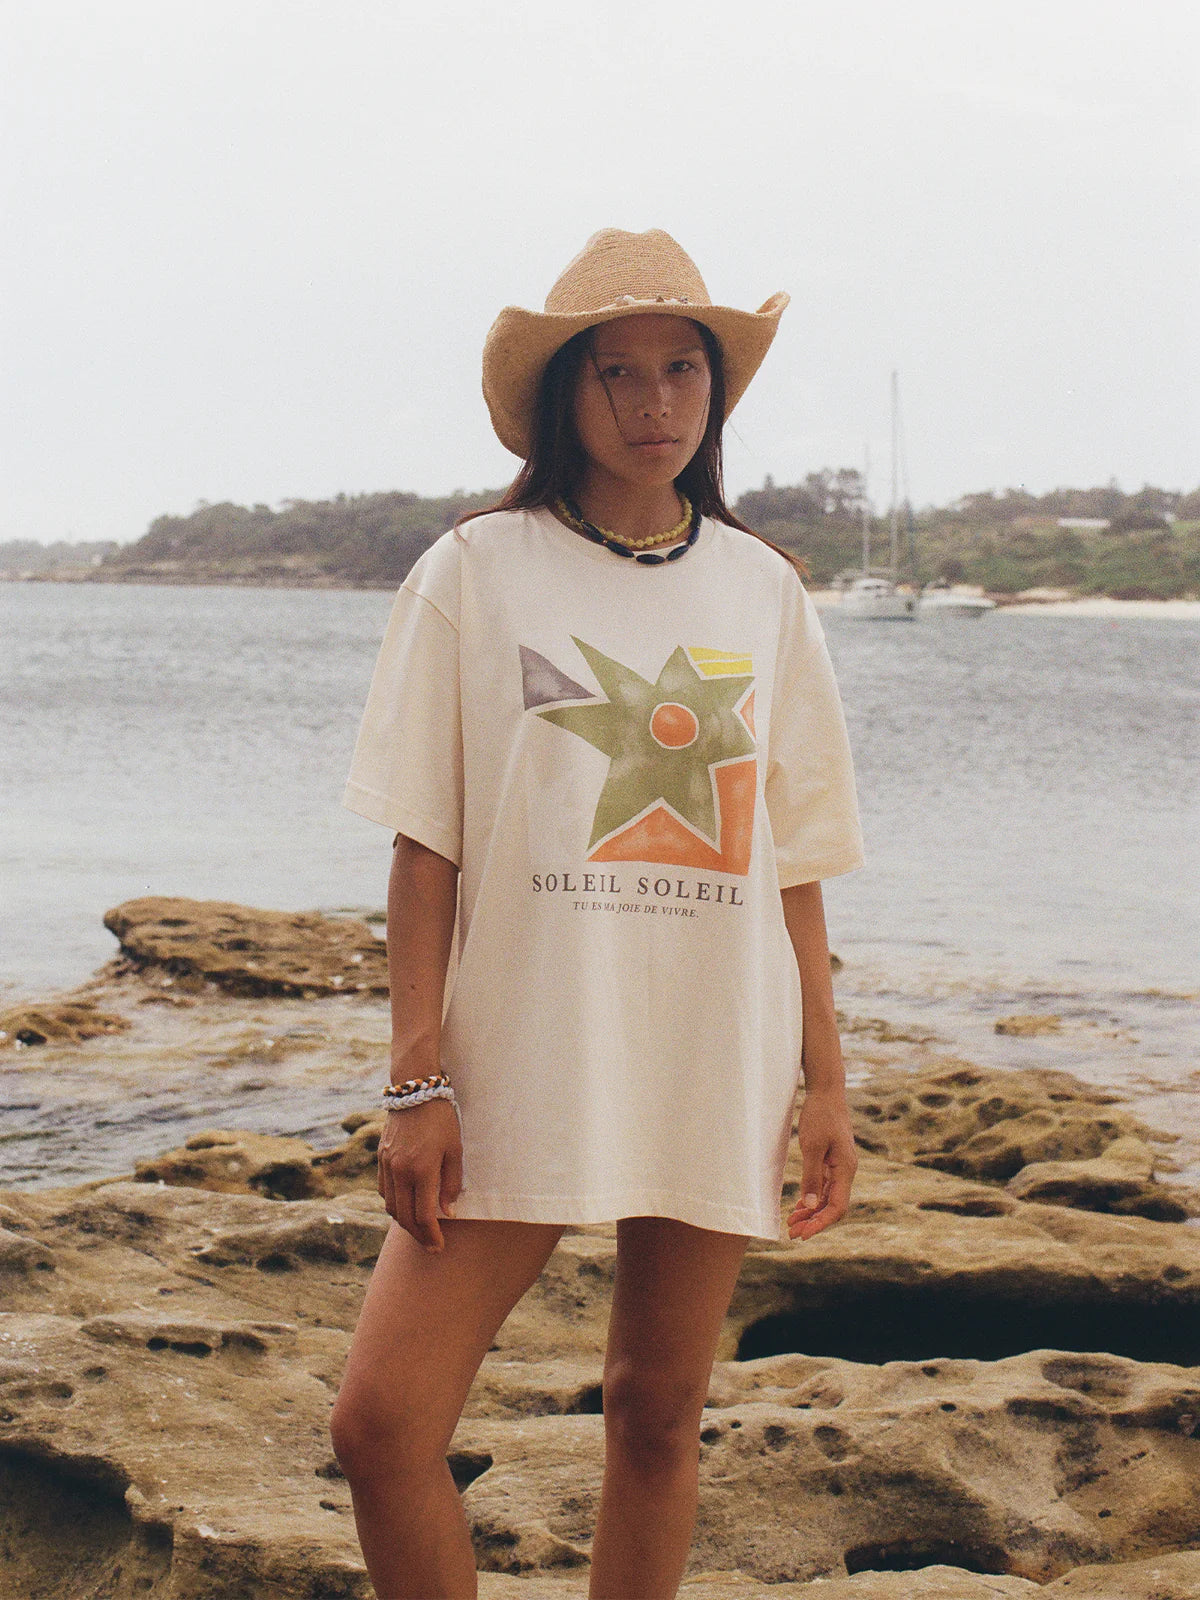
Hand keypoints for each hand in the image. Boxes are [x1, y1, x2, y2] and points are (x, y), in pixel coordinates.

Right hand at [376, 1099, 462, 1252]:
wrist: (415, 1091)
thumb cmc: (441, 1120)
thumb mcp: (454, 1150)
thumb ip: (451, 1184)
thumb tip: (447, 1213)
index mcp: (421, 1170)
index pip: (424, 1216)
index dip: (432, 1236)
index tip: (439, 1247)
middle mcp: (400, 1171)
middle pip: (404, 1217)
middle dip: (418, 1235)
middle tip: (431, 1246)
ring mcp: (387, 1165)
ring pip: (391, 1206)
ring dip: (404, 1222)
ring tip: (420, 1229)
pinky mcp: (380, 1159)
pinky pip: (384, 1191)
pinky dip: (394, 1204)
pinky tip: (406, 1206)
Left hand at [787, 1090, 857, 1241]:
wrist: (826, 1092)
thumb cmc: (820, 1116)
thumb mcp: (812, 1146)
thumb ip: (812, 1176)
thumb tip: (811, 1205)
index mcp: (846, 1169)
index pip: (837, 1207)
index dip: (821, 1223)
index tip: (803, 1234)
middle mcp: (846, 1171)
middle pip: (833, 1206)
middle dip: (813, 1221)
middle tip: (792, 1233)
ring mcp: (840, 1167)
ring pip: (828, 1198)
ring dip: (811, 1211)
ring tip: (792, 1222)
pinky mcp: (832, 1161)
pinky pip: (825, 1186)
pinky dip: (813, 1198)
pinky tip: (799, 1206)